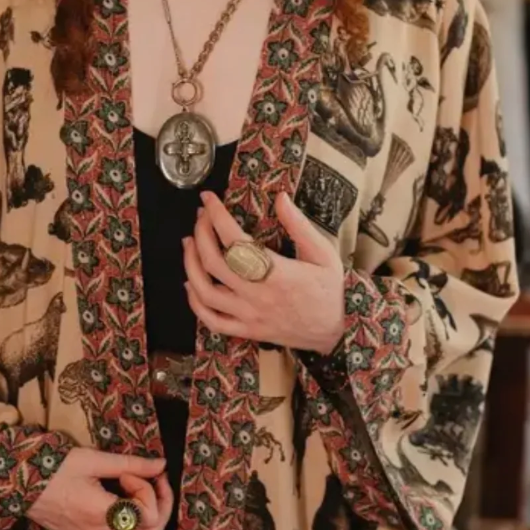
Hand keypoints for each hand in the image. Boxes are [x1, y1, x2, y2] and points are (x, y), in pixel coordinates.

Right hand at [26, 447, 173, 529]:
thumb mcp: (92, 459)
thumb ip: (130, 464)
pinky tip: (121, 506)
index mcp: (100, 514)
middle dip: (160, 507)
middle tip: (151, 482)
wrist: (19, 486)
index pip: (148, 516)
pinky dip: (131, 529)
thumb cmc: (55, 469)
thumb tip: (161, 465)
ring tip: (135, 492)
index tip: (130, 474)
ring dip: (147, 518)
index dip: (149, 491)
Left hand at [183, 190, 344, 354]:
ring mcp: (250, 316)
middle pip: (213, 262)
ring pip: (205, 293)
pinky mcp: (248, 331)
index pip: (235, 240)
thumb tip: (280, 198)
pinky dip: (195, 303)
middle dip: (201, 234)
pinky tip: (191, 284)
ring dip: (191, 265)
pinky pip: (212, 321)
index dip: (216, 216)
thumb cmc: (331, 291)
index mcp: (277, 273)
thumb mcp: (323, 253)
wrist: (339, 332)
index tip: (209, 199)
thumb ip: (299, 225)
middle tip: (201, 217)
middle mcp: (258, 296)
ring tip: (190, 243)